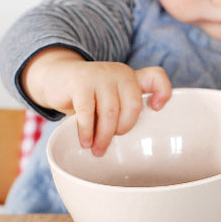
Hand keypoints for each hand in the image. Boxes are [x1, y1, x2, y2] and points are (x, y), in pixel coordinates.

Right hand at [22, 48, 171, 155]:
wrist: (57, 77)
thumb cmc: (90, 96)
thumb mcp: (111, 98)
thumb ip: (124, 110)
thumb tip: (135, 143)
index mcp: (131, 78)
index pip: (156, 77)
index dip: (163, 92)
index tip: (156, 109)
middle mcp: (120, 73)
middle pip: (133, 106)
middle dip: (123, 129)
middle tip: (110, 142)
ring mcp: (101, 75)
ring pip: (111, 112)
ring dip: (104, 136)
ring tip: (97, 149)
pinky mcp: (80, 82)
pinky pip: (87, 112)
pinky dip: (87, 131)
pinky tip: (85, 141)